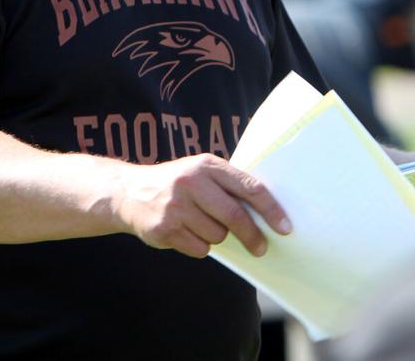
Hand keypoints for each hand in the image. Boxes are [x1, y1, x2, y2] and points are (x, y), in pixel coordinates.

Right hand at [114, 154, 291, 258]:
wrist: (129, 192)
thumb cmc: (177, 184)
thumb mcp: (201, 172)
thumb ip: (228, 186)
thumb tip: (267, 214)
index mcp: (207, 165)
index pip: (249, 187)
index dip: (271, 209)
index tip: (285, 227)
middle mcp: (191, 183)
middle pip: (234, 216)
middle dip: (253, 236)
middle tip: (261, 248)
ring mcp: (176, 206)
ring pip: (217, 235)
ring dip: (217, 237)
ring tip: (201, 224)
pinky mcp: (165, 228)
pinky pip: (199, 248)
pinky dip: (199, 246)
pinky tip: (186, 232)